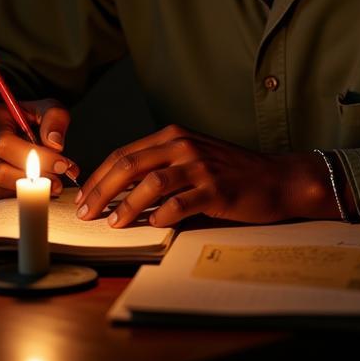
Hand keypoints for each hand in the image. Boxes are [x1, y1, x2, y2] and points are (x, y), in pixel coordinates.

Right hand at [0, 99, 80, 198]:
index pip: (5, 144)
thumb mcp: (44, 108)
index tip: (61, 164)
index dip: (35, 158)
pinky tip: (35, 186)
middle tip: (59, 180)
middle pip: (0, 170)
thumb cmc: (25, 117)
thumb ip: (54, 118)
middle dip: (33, 178)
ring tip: (52, 184)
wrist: (1, 124)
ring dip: (29, 189)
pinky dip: (20, 193)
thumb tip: (55, 144)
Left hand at [73, 124, 299, 227]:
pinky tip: (152, 225)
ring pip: (151, 183)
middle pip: (130, 164)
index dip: (99, 176)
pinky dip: (163, 215)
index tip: (83, 197)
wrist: (276, 178)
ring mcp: (200, 166)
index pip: (124, 153)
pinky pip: (181, 203)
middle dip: (102, 190)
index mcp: (173, 136)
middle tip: (86, 213)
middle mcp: (183, 145)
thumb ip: (161, 165)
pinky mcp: (216, 189)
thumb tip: (119, 190)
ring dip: (127, 205)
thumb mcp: (193, 157)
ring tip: (113, 223)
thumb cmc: (231, 172)